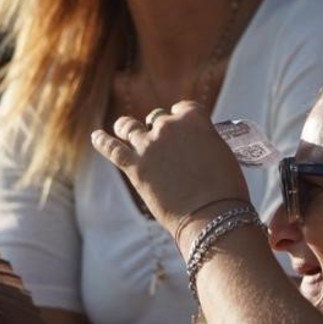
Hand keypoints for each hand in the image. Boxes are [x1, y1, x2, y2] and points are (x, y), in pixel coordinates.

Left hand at [91, 102, 250, 243]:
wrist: (211, 215)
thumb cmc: (226, 189)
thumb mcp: (222, 154)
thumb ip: (204, 143)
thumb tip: (194, 147)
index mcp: (194, 118)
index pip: (183, 108)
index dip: (181, 116)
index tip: (181, 124)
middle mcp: (169, 127)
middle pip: (158, 118)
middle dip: (160, 128)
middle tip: (164, 143)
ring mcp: (149, 146)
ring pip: (129, 127)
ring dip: (125, 127)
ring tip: (122, 128)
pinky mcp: (135, 168)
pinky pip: (113, 149)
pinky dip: (102, 142)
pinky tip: (96, 136)